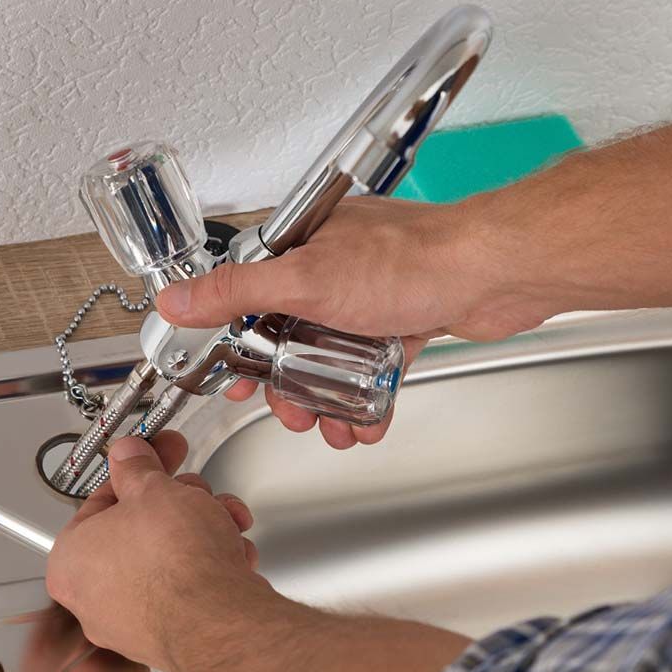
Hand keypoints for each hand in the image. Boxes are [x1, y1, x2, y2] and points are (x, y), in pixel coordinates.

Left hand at [46, 432, 270, 671]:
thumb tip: (129, 456)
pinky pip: (188, 589)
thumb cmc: (175, 565)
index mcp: (71, 560)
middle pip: (139, 531)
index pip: (101, 501)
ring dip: (202, 531)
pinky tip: (228, 555)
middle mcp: (92, 599)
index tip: (156, 456)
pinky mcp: (170, 635)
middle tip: (196, 491)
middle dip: (179, 504)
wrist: (219, 618)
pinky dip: (210, 568)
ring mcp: (131, 623)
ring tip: (222, 523)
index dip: (138, 471)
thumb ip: (138, 468)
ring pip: (168, 559)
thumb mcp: (154, 490)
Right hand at [157, 197, 550, 448]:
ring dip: (328, 398)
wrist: (493, 273)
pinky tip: (367, 421)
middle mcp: (335, 264)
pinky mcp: (405, 319)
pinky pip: (373, 366)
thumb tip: (178, 299)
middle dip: (288, 383)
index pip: (249, 292)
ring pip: (333, 355)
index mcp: (303, 243)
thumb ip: (237, 291)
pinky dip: (367, 396)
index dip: (238, 341)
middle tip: (290, 412)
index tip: (236, 377)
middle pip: (290, 332)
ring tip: (331, 427)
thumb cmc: (412, 260)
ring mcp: (372, 293)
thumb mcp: (305, 278)